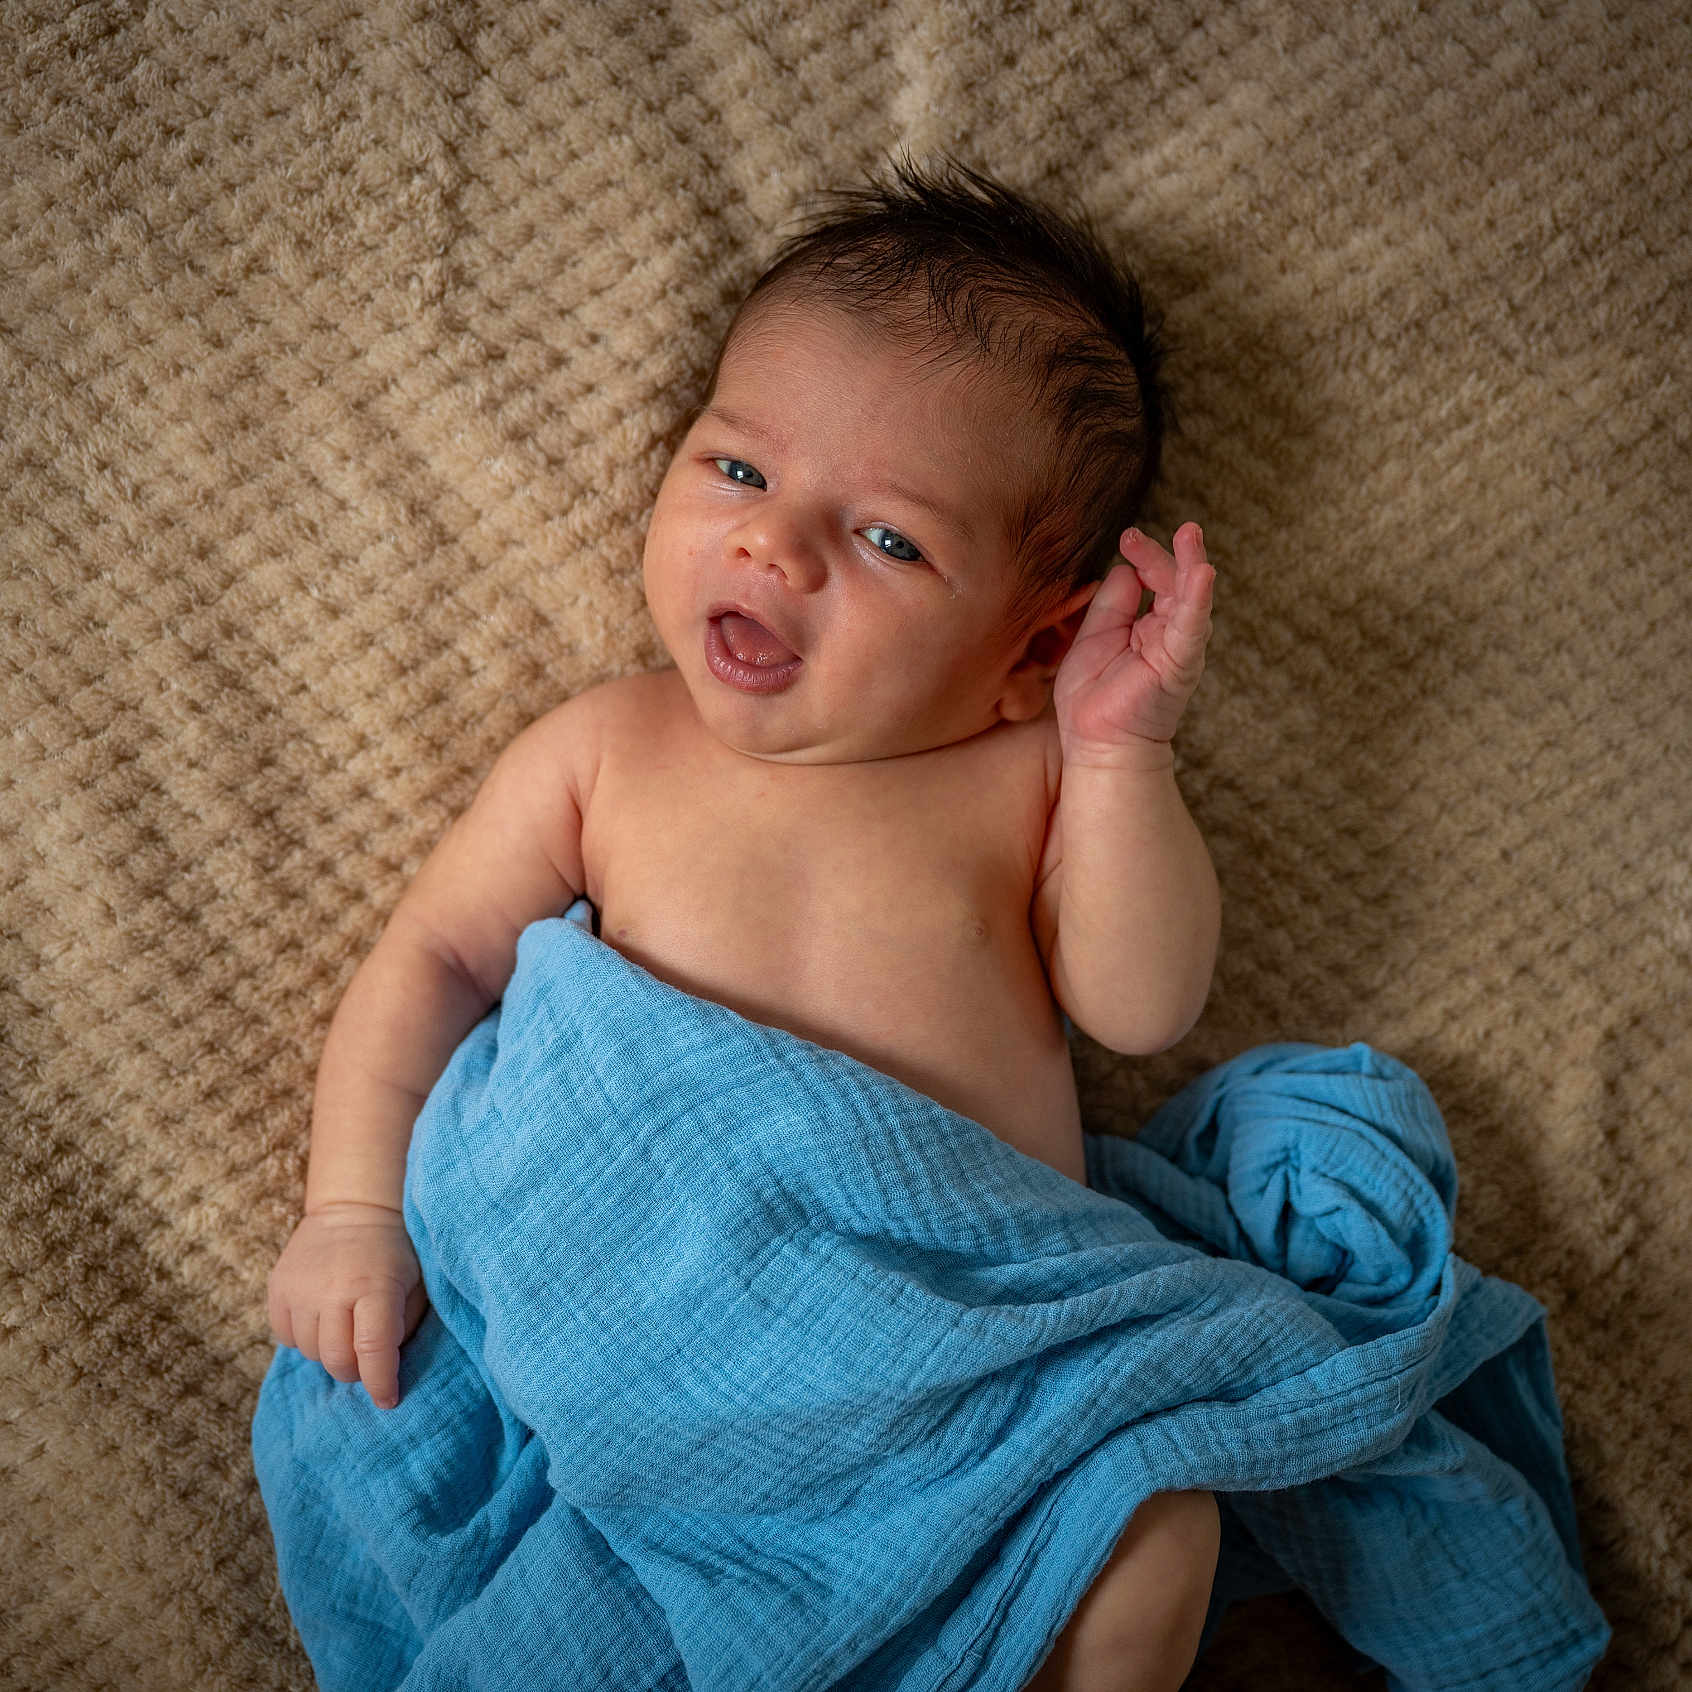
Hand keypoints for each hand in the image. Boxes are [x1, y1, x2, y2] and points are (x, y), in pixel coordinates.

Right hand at [266, 1203, 427, 1409]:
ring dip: (331, 1353)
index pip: (373, 1350)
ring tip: (346, 1329)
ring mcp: (299, 1289)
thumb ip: (404, 1327)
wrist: (353, 1208)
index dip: (380, 1383)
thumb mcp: (416, 1283)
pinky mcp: (277, 1288)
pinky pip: (286, 1338)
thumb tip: (387, 1371)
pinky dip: (306, 1339)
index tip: (388, 1400)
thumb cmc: (394, 1251)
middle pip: (337, 1361)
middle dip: (356, 1371)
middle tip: (367, 1360)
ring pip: (310, 1353)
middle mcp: (332, 1290)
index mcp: (374, 1286)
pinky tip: (323, 1319)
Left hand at [1053, 523, 1213, 758]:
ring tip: (1190, 534)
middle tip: (1134, 535)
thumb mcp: (1094, 637)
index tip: (1127, 537)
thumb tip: (1125, 568)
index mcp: (1148, 626)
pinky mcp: (1180, 663)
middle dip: (1161, 554)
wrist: (1096, 744)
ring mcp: (1178, 647)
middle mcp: (1169, 634)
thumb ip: (1112, 603)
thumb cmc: (1093, 698)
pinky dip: (1198, 599)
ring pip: (1191, 598)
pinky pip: (1192, 627)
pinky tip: (1202, 572)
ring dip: (1192, 564)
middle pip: (1173, 582)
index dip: (1143, 556)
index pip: (1153, 580)